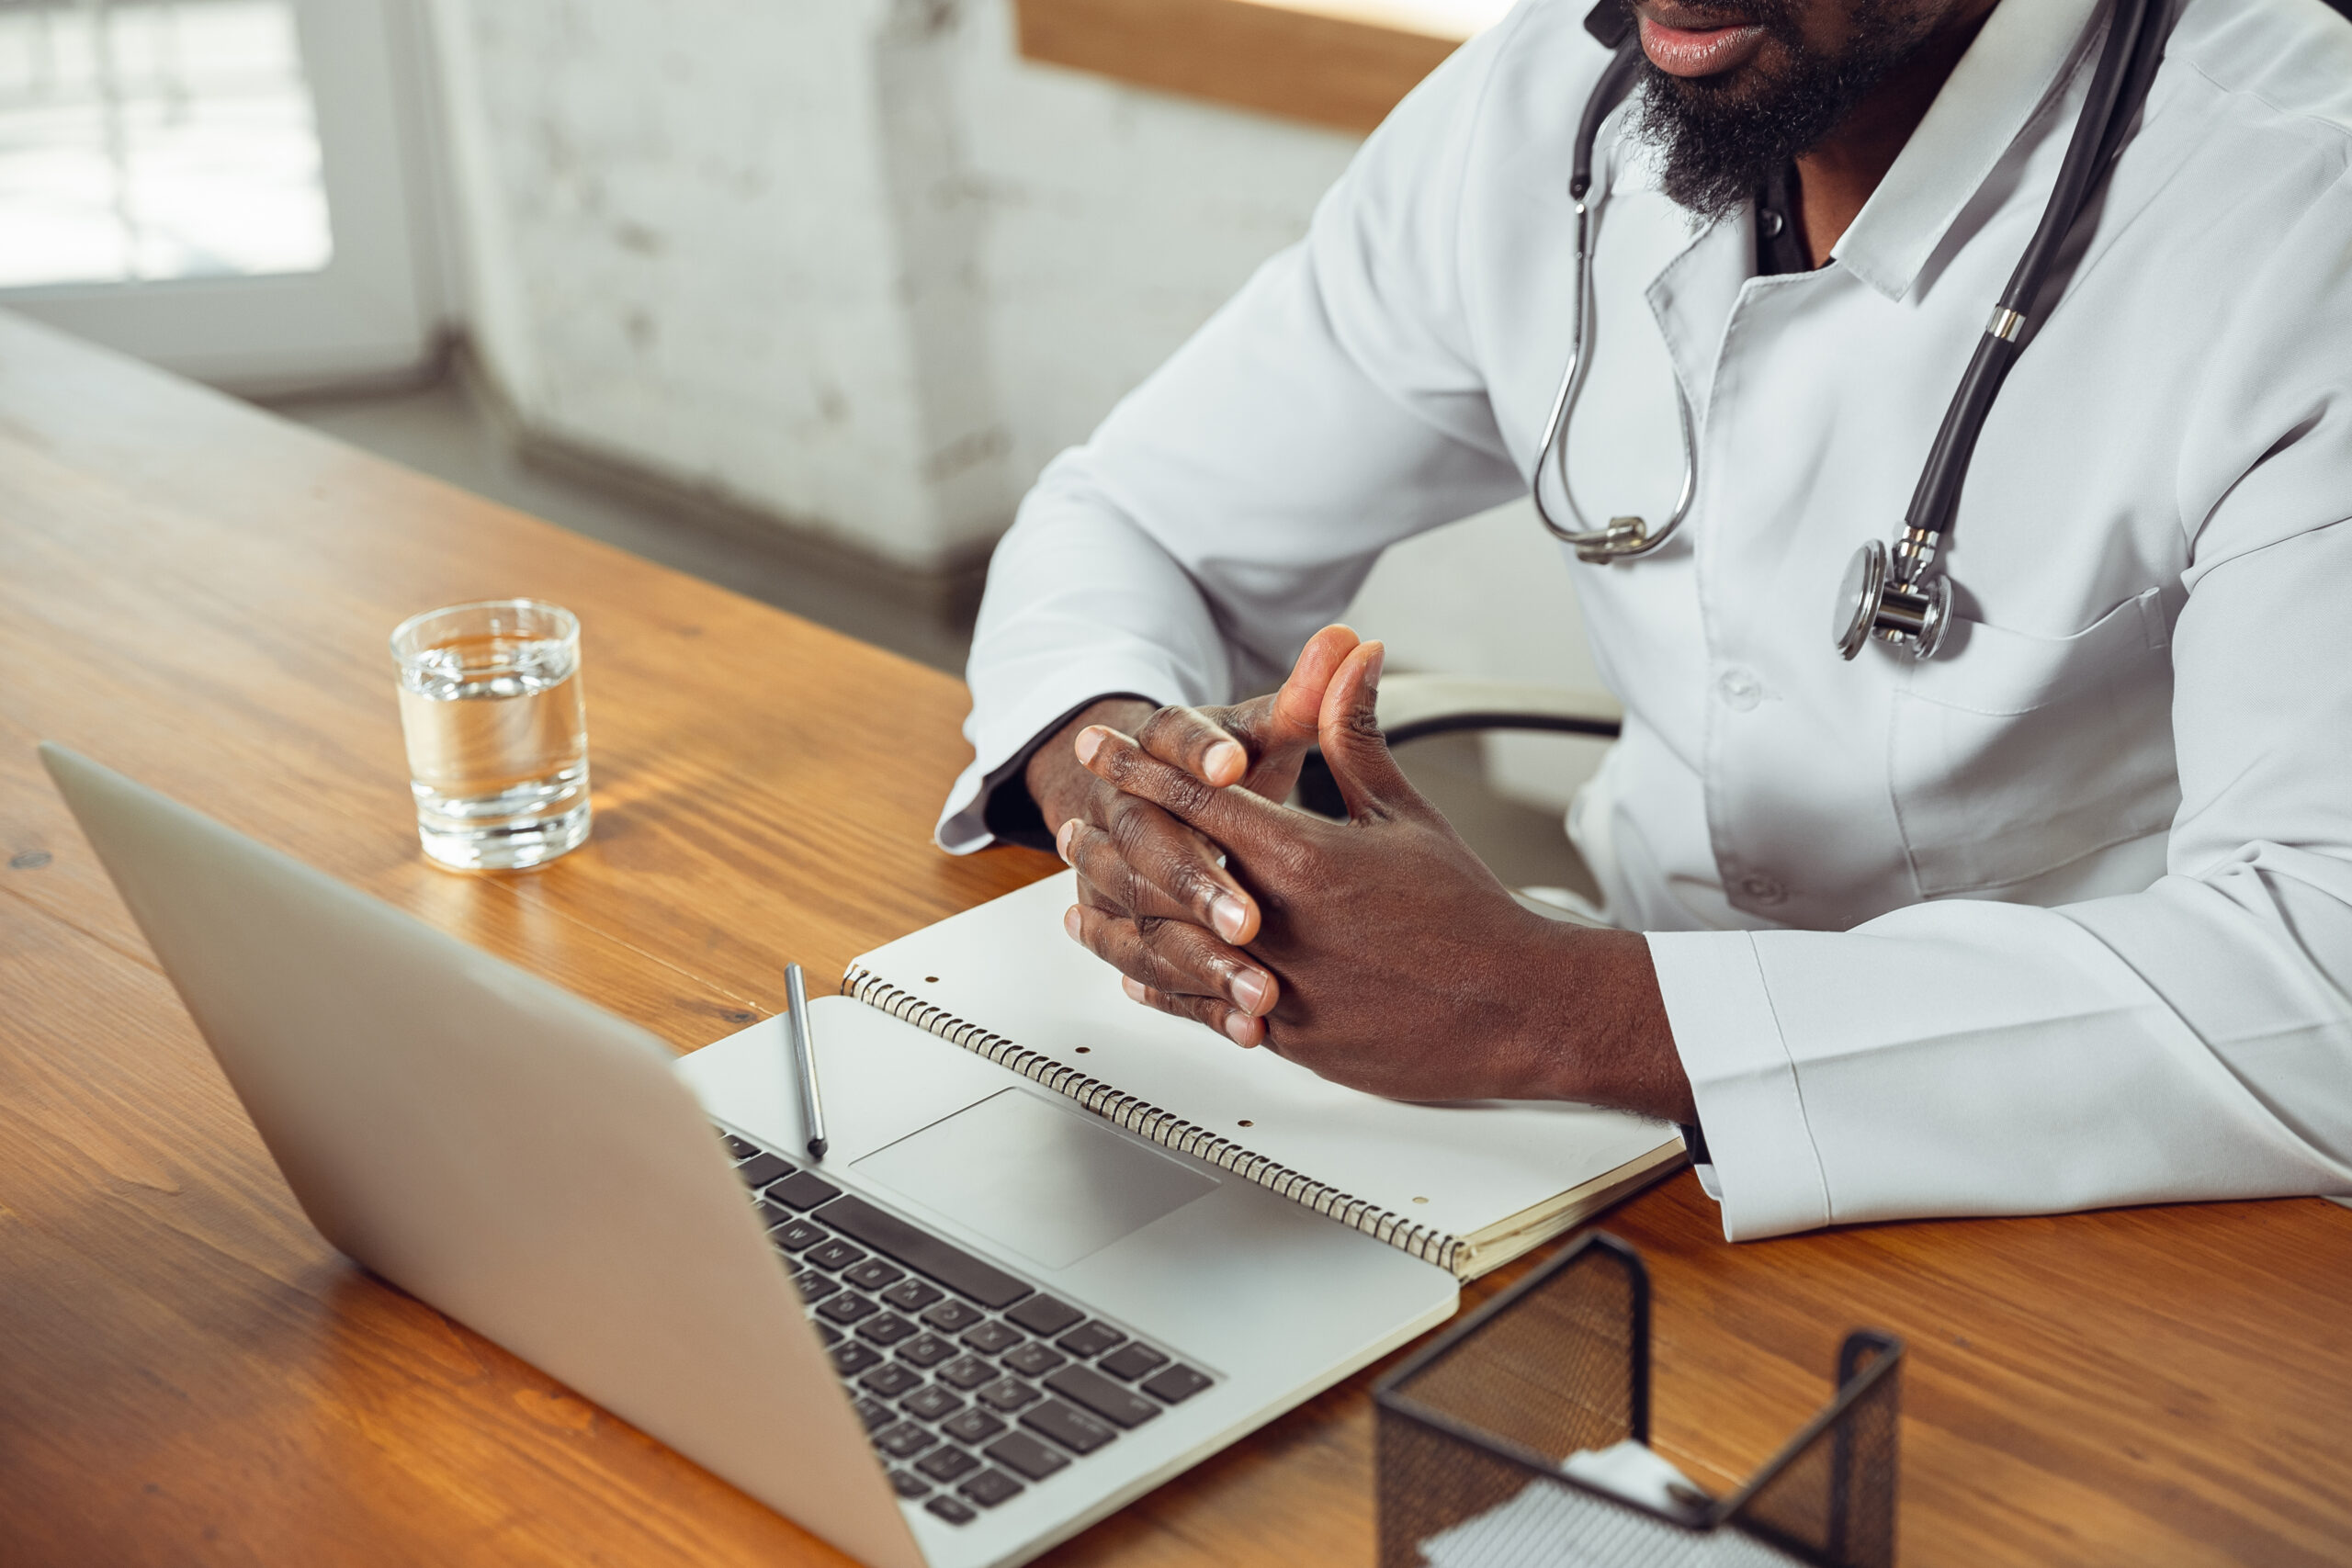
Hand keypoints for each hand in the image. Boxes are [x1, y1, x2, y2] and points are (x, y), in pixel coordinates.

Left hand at [1063, 640, 1694, 1121]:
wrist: (1514, 1004)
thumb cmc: (1468, 911)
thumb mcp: (1404, 812)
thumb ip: (1354, 735)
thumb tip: (1350, 655)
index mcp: (1303, 855)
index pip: (1196, 797)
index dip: (1139, 765)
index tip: (1100, 745)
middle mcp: (1277, 921)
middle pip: (1162, 871)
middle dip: (1111, 839)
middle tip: (1075, 820)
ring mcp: (1277, 985)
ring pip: (1166, 948)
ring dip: (1116, 917)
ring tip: (1081, 899)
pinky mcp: (1286, 1037)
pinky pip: (1201, 1009)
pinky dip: (1161, 986)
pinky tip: (1135, 973)